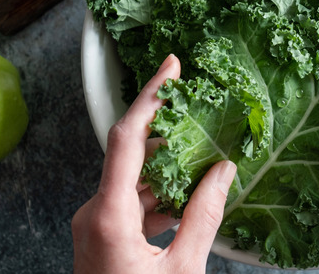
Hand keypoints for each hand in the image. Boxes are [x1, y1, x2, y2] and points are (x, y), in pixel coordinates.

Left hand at [72, 54, 236, 273]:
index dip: (151, 96)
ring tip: (207, 162)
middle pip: (131, 155)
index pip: (125, 137)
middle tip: (206, 121)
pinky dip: (160, 196)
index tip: (171, 65)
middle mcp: (92, 213)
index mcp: (107, 216)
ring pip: (133, 180)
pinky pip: (131, 202)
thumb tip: (225, 171)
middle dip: (171, 137)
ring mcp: (93, 224)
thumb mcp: (183, 269)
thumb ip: (206, 215)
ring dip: (168, 171)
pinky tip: (190, 198)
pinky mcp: (100, 235)